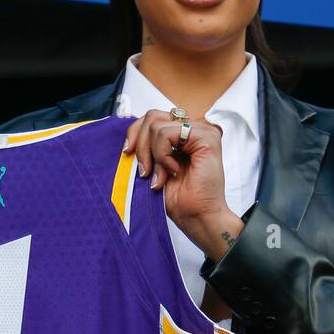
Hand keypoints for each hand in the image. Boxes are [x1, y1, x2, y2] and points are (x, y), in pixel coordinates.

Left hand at [122, 110, 242, 259]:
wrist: (196, 217)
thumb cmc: (179, 199)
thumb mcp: (154, 167)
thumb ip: (148, 148)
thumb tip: (128, 139)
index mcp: (182, 134)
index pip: (152, 118)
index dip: (134, 133)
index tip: (127, 153)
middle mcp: (193, 128)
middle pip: (152, 116)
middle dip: (140, 144)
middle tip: (145, 171)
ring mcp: (201, 130)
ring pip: (157, 125)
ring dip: (153, 154)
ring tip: (161, 176)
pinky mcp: (206, 137)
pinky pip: (167, 133)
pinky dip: (162, 154)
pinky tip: (173, 171)